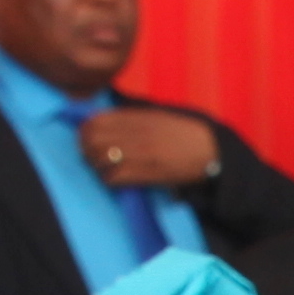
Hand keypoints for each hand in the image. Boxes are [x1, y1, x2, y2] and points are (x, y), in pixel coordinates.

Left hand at [78, 104, 219, 192]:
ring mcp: (137, 153)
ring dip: (97, 165)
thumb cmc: (182, 132)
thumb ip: (129, 116)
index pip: (94, 121)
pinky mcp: (143, 174)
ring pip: (98, 159)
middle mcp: (132, 133)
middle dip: (87, 149)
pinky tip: (117, 178)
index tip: (88, 138)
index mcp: (135, 117)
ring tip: (105, 167)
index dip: (85, 131)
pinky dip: (110, 180)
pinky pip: (112, 178)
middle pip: (91, 140)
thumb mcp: (155, 114)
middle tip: (93, 156)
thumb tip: (101, 120)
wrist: (208, 150)